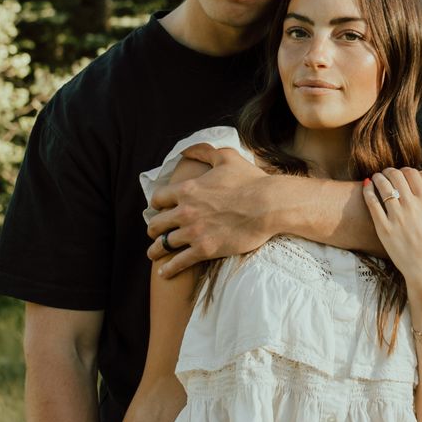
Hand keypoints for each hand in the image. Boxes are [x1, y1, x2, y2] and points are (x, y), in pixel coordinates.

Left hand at [146, 143, 270, 277]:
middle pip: (156, 223)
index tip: (158, 209)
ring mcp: (193, 232)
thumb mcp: (226, 157)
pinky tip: (164, 272)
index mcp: (187, 189)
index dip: (156, 204)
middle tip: (154, 232)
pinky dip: (169, 268)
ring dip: (156, 250)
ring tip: (153, 254)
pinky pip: (179, 262)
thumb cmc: (250, 180)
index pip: (159, 199)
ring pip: (164, 244)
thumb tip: (189, 149)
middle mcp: (185, 211)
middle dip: (154, 228)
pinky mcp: (204, 249)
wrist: (268, 205)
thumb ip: (205, 151)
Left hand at [363, 167, 421, 288]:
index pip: (412, 175)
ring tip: (375, 177)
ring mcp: (396, 218)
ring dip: (377, 178)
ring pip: (383, 188)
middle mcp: (411, 208)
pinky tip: (366, 187)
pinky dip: (368, 192)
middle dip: (389, 171)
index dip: (405, 169)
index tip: (401, 172)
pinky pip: (372, 204)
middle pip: (396, 177)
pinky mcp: (383, 229)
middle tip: (385, 172)